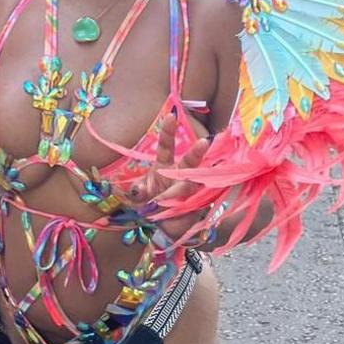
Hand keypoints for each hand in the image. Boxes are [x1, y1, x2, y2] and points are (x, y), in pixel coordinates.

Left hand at [139, 114, 212, 243]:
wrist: (163, 227)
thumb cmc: (151, 204)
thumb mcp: (139, 196)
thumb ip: (138, 192)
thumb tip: (138, 191)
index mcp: (164, 167)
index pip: (167, 146)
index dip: (168, 131)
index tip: (171, 116)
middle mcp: (180, 175)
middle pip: (189, 162)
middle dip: (196, 153)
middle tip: (205, 143)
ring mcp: (191, 190)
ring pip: (192, 186)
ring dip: (184, 191)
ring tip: (169, 200)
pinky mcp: (197, 207)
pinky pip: (193, 207)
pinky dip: (184, 212)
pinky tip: (180, 214)